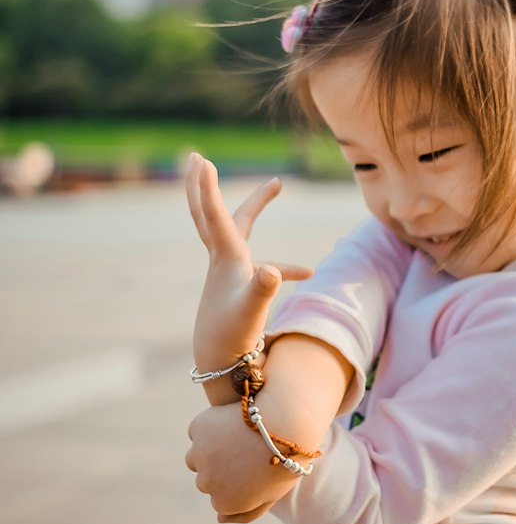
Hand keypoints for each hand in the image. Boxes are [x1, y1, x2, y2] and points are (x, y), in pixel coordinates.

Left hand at [186, 153, 312, 374]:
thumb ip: (263, 289)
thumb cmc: (233, 338)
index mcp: (225, 258)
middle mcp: (223, 259)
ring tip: (276, 183)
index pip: (213, 215)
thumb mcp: (251, 312)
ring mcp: (230, 273)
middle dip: (206, 185)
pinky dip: (285, 265)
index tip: (201, 159)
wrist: (218, 365)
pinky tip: (309, 273)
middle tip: (199, 158)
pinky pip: (263, 264)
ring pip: (237, 229)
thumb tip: (273, 271)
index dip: (207, 187)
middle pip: (211, 214)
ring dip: (255, 205)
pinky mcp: (240, 287)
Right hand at [186, 402, 299, 522]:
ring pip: (195, 457)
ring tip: (236, 439)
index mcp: (225, 503)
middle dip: (220, 469)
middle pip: (206, 480)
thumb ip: (246, 514)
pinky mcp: (198, 429)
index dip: (238, 483)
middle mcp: (207, 483)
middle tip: (246, 453)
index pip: (220, 499)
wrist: (287, 422)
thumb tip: (219, 518)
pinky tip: (231, 424)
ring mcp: (199, 455)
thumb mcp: (272, 495)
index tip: (254, 470)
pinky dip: (208, 429)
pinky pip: (198, 432)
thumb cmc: (285, 460)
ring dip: (207, 452)